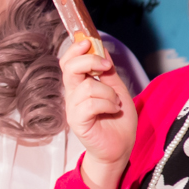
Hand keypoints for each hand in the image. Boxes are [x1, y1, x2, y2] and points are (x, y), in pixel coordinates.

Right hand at [60, 39, 136, 188]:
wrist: (121, 147)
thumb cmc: (117, 120)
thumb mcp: (117, 88)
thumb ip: (107, 71)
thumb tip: (101, 48)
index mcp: (80, 85)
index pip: (68, 61)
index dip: (75, 49)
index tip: (89, 41)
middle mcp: (73, 94)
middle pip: (69, 68)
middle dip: (89, 60)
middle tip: (106, 67)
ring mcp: (73, 108)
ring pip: (87, 86)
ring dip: (107, 92)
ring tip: (115, 103)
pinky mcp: (77, 121)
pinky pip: (89, 104)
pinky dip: (106, 104)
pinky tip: (112, 110)